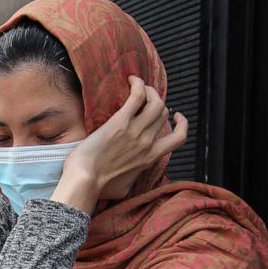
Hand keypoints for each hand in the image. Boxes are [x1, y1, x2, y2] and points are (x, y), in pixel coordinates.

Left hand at [53, 76, 187, 212]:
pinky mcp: (120, 122)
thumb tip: (131, 176)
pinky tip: (131, 80)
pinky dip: (138, 85)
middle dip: (158, 102)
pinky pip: (137, 96)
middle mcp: (148, 143)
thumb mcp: (125, 188)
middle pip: (163, 114)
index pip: (179, 138)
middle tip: (147, 97)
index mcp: (150, 158)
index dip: (182, 124)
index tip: (176, 116)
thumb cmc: (100, 187)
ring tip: (140, 86)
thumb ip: (133, 178)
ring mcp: (135, 131)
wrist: (85, 179)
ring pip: (156, 103)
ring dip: (151, 90)